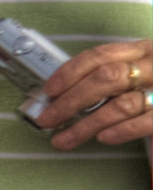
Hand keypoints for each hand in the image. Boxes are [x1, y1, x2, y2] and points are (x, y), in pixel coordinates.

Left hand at [35, 36, 152, 151]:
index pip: (101, 55)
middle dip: (71, 101)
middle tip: (47, 120)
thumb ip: (114, 76)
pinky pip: (147, 120)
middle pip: (106, 78)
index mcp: (144, 50)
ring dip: (87, 124)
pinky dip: (123, 130)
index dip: (70, 72)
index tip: (48, 91)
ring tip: (64, 140)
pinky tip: (104, 138)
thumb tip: (64, 93)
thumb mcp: (142, 71)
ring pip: (122, 104)